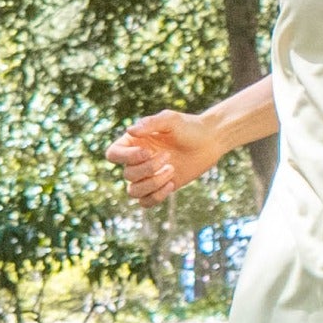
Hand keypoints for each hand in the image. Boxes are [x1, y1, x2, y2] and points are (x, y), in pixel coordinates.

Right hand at [105, 110, 222, 206]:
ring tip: (172, 170)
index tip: (148, 151)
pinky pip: (146, 202)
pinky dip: (156, 197)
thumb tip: (130, 131)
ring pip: (134, 191)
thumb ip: (150, 123)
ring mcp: (148, 176)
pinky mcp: (160, 187)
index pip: (113, 154)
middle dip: (148, 168)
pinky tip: (172, 183)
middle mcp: (136, 160)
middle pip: (127, 175)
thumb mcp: (170, 120)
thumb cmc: (189, 127)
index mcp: (133, 142)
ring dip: (153, 184)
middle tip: (168, 156)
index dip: (126, 157)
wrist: (209, 141)